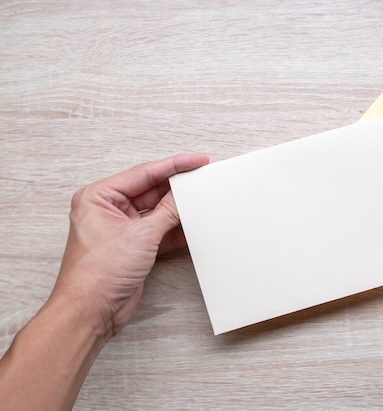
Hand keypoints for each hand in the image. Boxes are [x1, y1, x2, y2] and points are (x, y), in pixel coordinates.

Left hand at [51, 153, 208, 339]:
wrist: (90, 312)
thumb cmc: (97, 274)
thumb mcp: (141, 236)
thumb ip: (167, 212)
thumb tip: (185, 196)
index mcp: (98, 197)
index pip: (143, 173)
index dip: (173, 165)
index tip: (196, 160)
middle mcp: (107, 209)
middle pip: (150, 190)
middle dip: (176, 187)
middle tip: (201, 178)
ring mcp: (120, 228)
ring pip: (156, 210)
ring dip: (177, 208)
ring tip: (200, 199)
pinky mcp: (132, 246)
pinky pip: (158, 230)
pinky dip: (175, 228)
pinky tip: (191, 224)